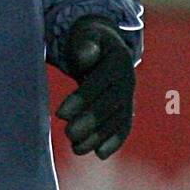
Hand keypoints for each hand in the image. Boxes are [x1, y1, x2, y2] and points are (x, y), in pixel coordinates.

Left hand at [56, 16, 135, 158]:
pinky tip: (100, 154)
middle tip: (68, 133)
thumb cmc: (88, 39)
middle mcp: (127, 80)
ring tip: (77, 148)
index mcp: (118, 61)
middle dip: (90, 121)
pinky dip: (114, 141)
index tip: (60, 113)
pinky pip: (123, 126)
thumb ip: (86, 44)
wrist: (106, 44)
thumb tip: (86, 54)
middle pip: (110, 104)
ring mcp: (129, 96)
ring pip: (116, 119)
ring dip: (99, 136)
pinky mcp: (125, 107)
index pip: (99, 83)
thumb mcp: (86, 35)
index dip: (82, 99)